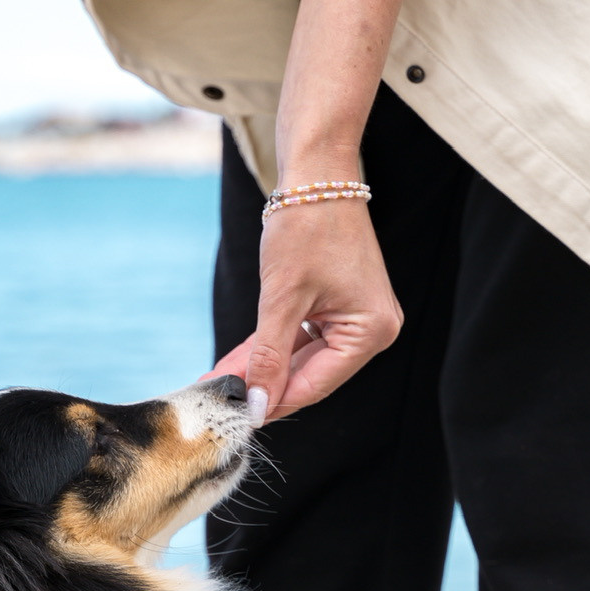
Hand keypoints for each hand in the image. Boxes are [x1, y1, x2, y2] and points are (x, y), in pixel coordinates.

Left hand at [206, 199, 400, 422]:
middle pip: (309, 373)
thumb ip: (269, 355)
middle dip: (261, 383)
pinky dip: (272, 345)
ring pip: (302, 357)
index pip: (316, 384)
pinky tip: (236, 360)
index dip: (273, 401)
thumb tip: (256, 401)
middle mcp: (372, 329)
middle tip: (217, 398)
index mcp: (370, 331)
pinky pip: (303, 336)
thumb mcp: (282, 298)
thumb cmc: (305, 227)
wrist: (317, 174)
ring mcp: (356, 317)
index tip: (236, 416)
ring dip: (260, 366)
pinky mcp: (339, 305)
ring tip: (217, 380)